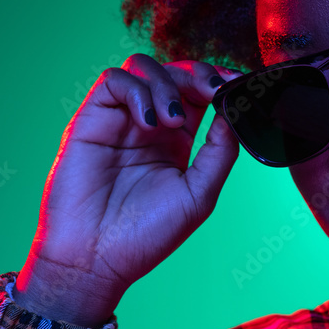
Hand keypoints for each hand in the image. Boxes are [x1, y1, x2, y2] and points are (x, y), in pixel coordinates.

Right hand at [13, 54, 240, 326]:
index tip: (237, 85)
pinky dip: (137, 91)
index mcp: (178, 140)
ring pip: (144, 68)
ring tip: (172, 121)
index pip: (200, 94)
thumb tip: (233, 114)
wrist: (95, 260)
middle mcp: (149, 124)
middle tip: (213, 91)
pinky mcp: (91, 119)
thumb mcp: (198, 195)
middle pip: (176, 73)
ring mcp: (119, 120)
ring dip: (166, 83)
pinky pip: (113, 81)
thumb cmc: (145, 236)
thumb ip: (219, 153)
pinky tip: (149, 124)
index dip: (219, 82)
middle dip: (198, 74)